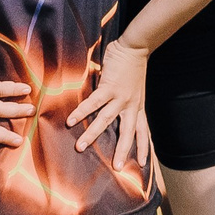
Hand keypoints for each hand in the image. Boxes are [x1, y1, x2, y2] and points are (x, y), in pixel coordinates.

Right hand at [67, 39, 151, 172]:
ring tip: (80, 147)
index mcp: (138, 106)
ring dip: (92, 134)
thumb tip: (114, 106)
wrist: (136, 46)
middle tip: (118, 168)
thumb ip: (126, 100)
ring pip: (106, 120)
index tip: (142, 163)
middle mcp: (131, 105)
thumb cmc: (133, 66)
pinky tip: (70, 120)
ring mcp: (120, 97)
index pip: (143, 131)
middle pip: (128, 132)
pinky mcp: (109, 87)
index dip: (144, 146)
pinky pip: (93, 103)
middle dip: (123, 151)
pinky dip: (82, 111)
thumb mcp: (136, 89)